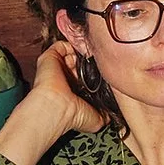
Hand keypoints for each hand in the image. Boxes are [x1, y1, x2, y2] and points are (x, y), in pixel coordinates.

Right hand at [0, 43, 104, 164]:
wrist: (57, 107)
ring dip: (83, 51)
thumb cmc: (73, 115)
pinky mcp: (50, 57)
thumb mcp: (96, 120)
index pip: (85, 76)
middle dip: (91, 59)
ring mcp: (56, 67)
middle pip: (79, 62)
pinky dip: (72, 44)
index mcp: (73, 90)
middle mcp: (64, 78)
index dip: (97, 72)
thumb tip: (113, 116)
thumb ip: (105, 115)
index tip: (108, 69)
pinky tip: (83, 49)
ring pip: (71, 53)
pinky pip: (62, 45)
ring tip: (93, 52)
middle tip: (102, 58)